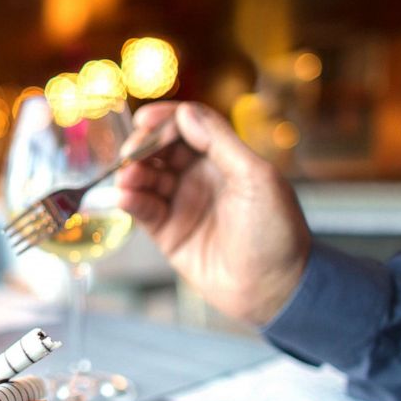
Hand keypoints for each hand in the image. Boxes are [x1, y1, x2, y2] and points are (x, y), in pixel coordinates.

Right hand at [116, 101, 311, 325]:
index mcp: (225, 158)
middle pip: (161, 149)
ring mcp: (182, 204)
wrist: (272, 289)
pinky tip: (125, 197)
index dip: (166, 120)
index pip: (189, 126)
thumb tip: (185, 112)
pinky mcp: (168, 232)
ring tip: (127, 178)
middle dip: (143, 146)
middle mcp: (200, 177)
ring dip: (133, 173)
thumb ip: (219, 142)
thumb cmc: (275, 232)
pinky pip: (143, 209)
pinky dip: (131, 200)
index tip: (145, 118)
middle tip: (131, 152)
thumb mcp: (256, 178)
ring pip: (148, 178)